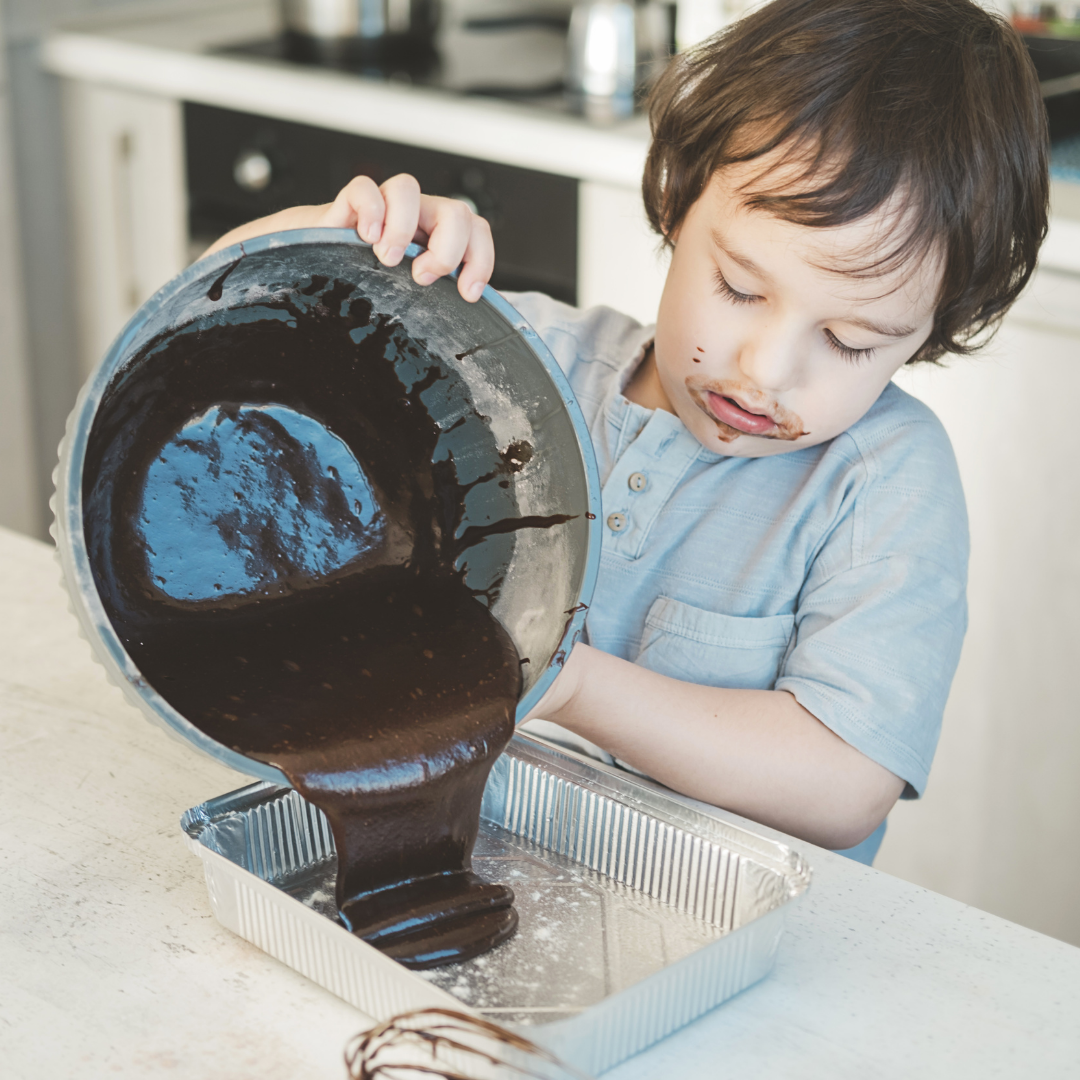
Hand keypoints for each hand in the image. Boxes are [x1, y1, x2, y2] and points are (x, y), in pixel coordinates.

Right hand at [318, 174, 493, 302]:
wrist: (321, 264)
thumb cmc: (371, 280)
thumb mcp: (411, 293)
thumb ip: (438, 294)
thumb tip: (463, 313)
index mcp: (439, 235)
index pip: (476, 231)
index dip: (480, 260)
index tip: (467, 293)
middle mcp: (417, 215)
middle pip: (456, 210)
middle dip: (446, 250)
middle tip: (422, 276)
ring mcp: (385, 204)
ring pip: (408, 187)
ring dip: (402, 228)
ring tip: (388, 259)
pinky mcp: (351, 201)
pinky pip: (365, 187)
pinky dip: (369, 211)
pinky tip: (366, 238)